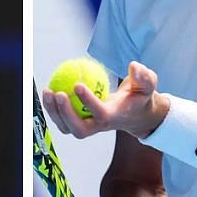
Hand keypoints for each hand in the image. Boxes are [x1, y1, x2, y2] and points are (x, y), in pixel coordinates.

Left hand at [41, 61, 170, 139]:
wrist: (137, 115)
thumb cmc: (141, 97)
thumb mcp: (148, 85)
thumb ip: (144, 77)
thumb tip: (133, 66)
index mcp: (115, 117)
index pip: (100, 114)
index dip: (88, 101)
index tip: (77, 84)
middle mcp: (100, 126)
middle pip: (80, 129)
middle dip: (66, 114)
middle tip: (58, 93)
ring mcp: (89, 127)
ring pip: (67, 128)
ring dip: (54, 113)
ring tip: (48, 92)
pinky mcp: (81, 124)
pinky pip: (63, 121)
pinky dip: (53, 109)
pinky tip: (48, 93)